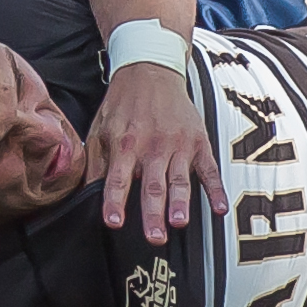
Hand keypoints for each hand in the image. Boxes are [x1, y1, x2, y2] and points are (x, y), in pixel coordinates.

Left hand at [85, 63, 226, 243]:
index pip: (117, 179)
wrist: (150, 70)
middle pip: (152, 185)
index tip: (114, 222)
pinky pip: (208, 169)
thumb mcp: (100, 130)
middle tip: (154, 237)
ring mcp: (177, 144)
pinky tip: (219, 207)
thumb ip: (96, 164)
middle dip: (153, 212)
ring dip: (181, 202)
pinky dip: (215, 189)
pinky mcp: (198, 141)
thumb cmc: (122, 105)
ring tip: (179, 222)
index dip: (114, 201)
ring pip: (179, 179)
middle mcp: (152, 146)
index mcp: (125, 144)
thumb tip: (86, 195)